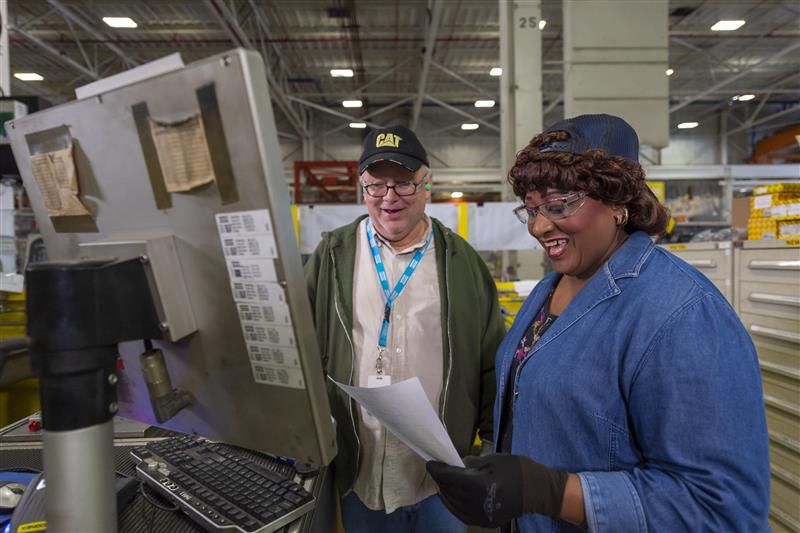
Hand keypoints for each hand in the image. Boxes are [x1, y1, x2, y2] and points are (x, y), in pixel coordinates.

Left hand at [426, 454, 568, 527]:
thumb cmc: (516, 469)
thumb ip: (470, 464)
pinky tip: (451, 496)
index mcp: (479, 484)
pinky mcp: (484, 521)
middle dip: (441, 480)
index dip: (437, 470)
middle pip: (449, 491)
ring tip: (443, 482)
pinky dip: (453, 504)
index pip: (450, 477)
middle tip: (437, 470)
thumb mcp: (492, 459)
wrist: (537, 491)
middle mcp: (476, 502)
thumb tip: (454, 465)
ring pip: (452, 504)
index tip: (430, 463)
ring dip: (445, 492)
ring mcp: (480, 515)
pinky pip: (461, 514)